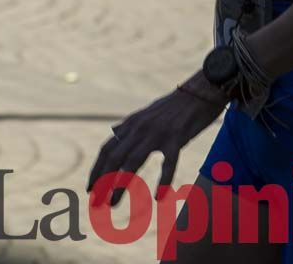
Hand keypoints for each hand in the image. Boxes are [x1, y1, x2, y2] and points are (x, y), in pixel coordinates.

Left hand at [86, 72, 226, 204]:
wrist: (201, 89)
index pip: (108, 148)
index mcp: (134, 123)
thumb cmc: (176, 104)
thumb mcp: (148, 112)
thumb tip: (113, 131)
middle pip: (115, 157)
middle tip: (96, 203)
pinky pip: (168, 162)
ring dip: (120, 185)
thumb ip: (130, 125)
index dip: (97, 169)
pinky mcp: (177, 136)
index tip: (90, 188)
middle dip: (102, 181)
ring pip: (133, 161)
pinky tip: (159, 197)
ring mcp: (158, 132)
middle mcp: (141, 127)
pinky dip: (163, 180)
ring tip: (113, 204)